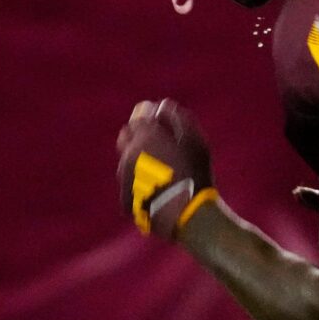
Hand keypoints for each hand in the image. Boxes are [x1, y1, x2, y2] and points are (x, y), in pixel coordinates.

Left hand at [116, 97, 215, 240]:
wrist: (185, 214)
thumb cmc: (194, 173)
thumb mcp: (195, 140)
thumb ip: (178, 118)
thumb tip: (163, 106)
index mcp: (144, 135)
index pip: (139, 115)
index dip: (149, 115)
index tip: (158, 118)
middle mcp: (128, 154)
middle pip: (126, 137)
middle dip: (138, 135)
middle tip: (157, 143)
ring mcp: (124, 178)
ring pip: (127, 162)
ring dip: (139, 161)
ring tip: (161, 171)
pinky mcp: (125, 199)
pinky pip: (130, 185)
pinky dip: (139, 184)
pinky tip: (156, 190)